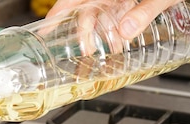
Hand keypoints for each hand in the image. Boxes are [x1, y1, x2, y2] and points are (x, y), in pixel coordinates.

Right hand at [46, 0, 182, 38]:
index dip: (57, 12)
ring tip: (100, 52)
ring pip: (99, 18)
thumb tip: (125, 31)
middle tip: (84, 51)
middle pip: (85, 12)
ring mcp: (117, 0)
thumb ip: (144, 11)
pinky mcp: (128, 6)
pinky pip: (114, 20)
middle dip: (82, 33)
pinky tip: (117, 46)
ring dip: (99, 36)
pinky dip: (113, 34)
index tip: (45, 28)